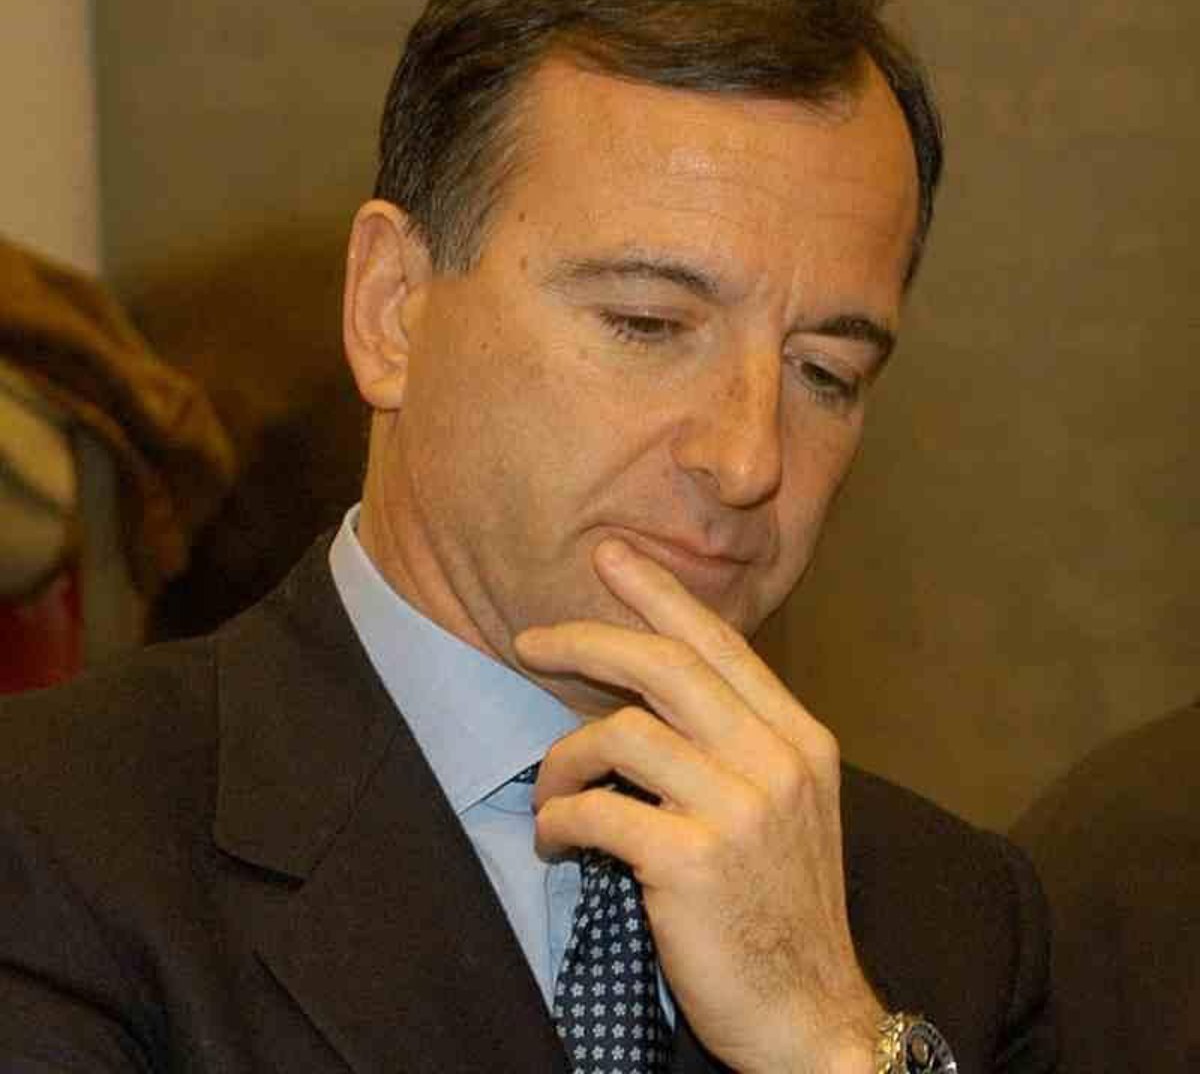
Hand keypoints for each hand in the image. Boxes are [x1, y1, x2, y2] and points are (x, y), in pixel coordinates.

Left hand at [514, 538, 880, 1073]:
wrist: (813, 1016)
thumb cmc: (783, 909)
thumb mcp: (786, 810)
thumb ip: (738, 745)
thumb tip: (655, 696)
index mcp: (799, 740)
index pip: (721, 645)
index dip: (660, 595)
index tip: (612, 558)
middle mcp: (776, 762)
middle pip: (665, 666)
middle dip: (586, 641)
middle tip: (530, 641)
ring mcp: (739, 811)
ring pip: (620, 735)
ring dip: (563, 758)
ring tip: (547, 790)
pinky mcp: (693, 863)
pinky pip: (599, 811)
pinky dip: (562, 818)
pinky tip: (556, 837)